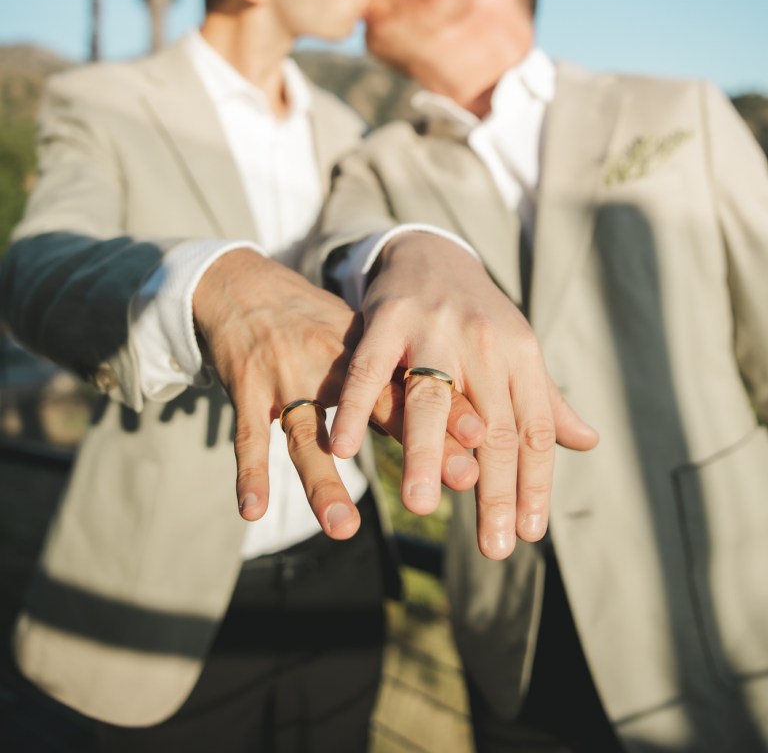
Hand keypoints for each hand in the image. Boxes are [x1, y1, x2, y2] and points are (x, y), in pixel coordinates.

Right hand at [192, 248, 483, 539]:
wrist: (244, 288)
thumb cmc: (314, 324)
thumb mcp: (359, 341)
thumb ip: (401, 383)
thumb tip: (467, 427)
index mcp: (367, 349)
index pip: (415, 384)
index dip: (448, 410)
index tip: (481, 438)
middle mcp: (331, 361)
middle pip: (378, 408)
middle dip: (418, 448)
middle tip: (456, 482)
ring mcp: (286, 375)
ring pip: (308, 434)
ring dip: (324, 483)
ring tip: (346, 529)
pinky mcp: (246, 387)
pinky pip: (249, 436)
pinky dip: (251, 473)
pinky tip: (254, 510)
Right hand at [329, 233, 598, 558]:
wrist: (431, 251)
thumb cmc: (478, 317)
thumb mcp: (515, 353)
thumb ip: (545, 402)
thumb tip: (588, 443)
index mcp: (520, 356)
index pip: (532, 431)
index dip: (533, 484)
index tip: (528, 533)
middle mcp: (484, 343)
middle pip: (492, 425)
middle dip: (493, 490)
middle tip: (491, 546)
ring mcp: (434, 328)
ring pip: (433, 399)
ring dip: (427, 453)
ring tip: (421, 506)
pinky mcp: (387, 317)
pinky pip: (370, 369)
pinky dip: (355, 406)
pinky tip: (343, 446)